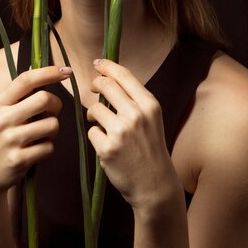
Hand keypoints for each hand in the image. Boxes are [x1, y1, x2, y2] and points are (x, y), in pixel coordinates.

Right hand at [0, 65, 70, 205]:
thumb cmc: (0, 137)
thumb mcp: (1, 112)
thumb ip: (19, 94)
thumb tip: (39, 66)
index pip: (26, 80)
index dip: (48, 72)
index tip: (66, 71)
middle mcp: (2, 118)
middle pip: (44, 99)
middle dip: (56, 105)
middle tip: (52, 112)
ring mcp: (10, 140)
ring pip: (52, 124)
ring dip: (53, 129)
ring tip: (42, 134)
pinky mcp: (18, 159)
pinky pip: (49, 147)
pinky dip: (47, 148)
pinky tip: (36, 150)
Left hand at [87, 59, 178, 214]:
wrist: (155, 184)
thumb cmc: (150, 147)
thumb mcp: (151, 118)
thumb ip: (134, 99)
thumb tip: (108, 77)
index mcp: (149, 105)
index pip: (123, 75)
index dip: (107, 65)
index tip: (97, 63)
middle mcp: (136, 115)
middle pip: (105, 86)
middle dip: (95, 84)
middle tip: (93, 88)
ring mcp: (121, 132)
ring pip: (94, 109)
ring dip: (94, 114)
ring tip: (103, 124)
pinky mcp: (107, 148)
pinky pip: (91, 131)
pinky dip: (96, 135)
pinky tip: (107, 145)